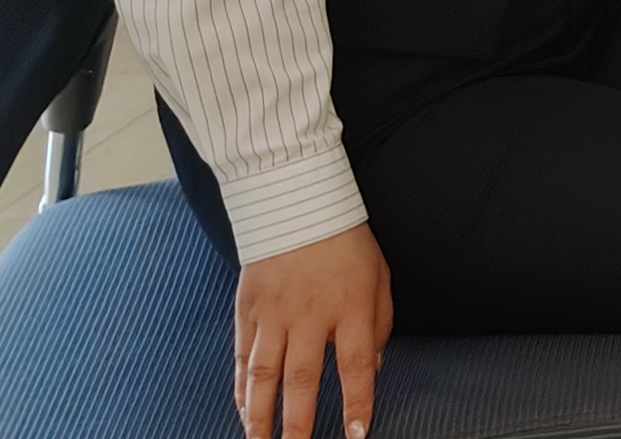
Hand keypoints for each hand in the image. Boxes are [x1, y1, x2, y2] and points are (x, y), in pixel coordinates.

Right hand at [234, 222, 389, 438]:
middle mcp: (310, 316)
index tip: (354, 435)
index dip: (356, 403)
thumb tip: (376, 367)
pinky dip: (241, 390)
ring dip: (260, 416)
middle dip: (298, 425)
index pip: (356, 366)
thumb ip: (379, 325)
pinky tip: (244, 413)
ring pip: (263, 375)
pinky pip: (241, 358)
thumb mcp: (379, 278)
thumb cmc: (346, 244)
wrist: (298, 204)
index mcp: (350, 307)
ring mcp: (274, 315)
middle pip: (302, 380)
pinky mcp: (248, 311)